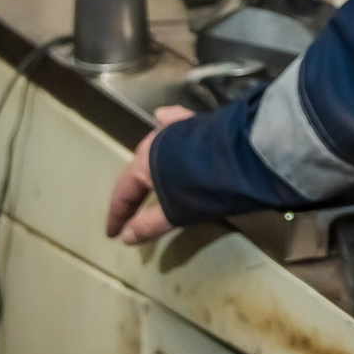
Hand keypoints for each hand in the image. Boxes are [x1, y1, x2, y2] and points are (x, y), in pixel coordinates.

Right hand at [104, 105, 194, 242]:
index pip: (124, 194)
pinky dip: (167, 122)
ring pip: (154, 147)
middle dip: (132, 192)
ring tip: (145, 178)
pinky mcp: (196, 121)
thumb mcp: (176, 212)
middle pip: (137, 171)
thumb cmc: (203, 188)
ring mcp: (176, 128)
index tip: (112, 233)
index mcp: (143, 165)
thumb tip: (125, 237)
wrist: (241, 154)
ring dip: (148, 165)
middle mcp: (154, 142)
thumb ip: (149, 224)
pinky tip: (163, 116)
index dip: (117, 215)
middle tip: (129, 211)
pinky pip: (175, 121)